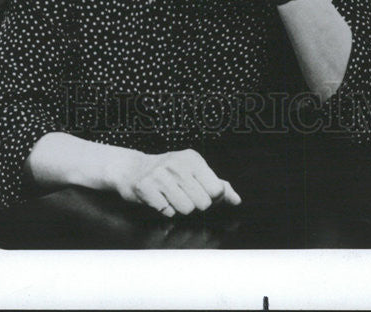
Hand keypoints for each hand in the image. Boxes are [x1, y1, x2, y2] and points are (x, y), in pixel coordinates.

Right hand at [113, 148, 240, 216]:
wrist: (133, 169)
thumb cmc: (169, 172)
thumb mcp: (194, 171)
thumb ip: (218, 184)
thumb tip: (237, 200)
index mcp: (193, 159)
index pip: (217, 190)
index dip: (213, 199)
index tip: (202, 194)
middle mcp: (178, 164)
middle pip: (203, 203)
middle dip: (195, 204)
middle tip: (184, 194)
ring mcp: (160, 175)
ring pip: (186, 210)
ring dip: (179, 208)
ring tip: (171, 196)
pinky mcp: (146, 188)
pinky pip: (167, 212)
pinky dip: (165, 210)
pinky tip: (159, 199)